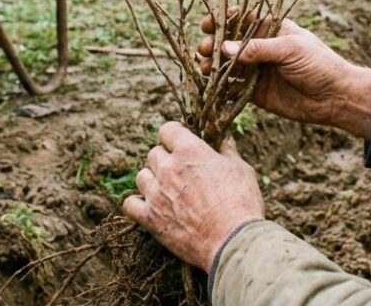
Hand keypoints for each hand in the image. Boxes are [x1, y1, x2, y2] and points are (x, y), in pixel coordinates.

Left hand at [122, 122, 263, 272]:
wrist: (231, 240)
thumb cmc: (241, 203)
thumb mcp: (241, 169)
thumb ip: (227, 150)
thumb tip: (224, 137)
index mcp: (189, 151)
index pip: (168, 129)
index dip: (175, 135)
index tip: (182, 143)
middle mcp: (168, 168)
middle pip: (154, 153)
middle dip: (166, 159)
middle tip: (181, 172)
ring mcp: (155, 193)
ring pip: (141, 176)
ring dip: (152, 180)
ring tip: (167, 190)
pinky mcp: (149, 217)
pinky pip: (129, 204)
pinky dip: (137, 204)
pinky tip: (150, 207)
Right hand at [198, 14, 370, 137]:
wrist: (334, 97)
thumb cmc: (319, 64)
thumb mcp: (290, 49)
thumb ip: (258, 49)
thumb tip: (225, 48)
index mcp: (271, 29)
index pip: (241, 19)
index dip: (223, 20)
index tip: (208, 24)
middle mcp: (260, 48)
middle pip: (228, 42)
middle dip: (213, 44)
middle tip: (204, 49)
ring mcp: (256, 70)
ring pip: (226, 65)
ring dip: (212, 65)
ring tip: (204, 69)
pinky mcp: (254, 92)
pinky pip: (232, 88)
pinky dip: (219, 87)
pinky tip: (210, 87)